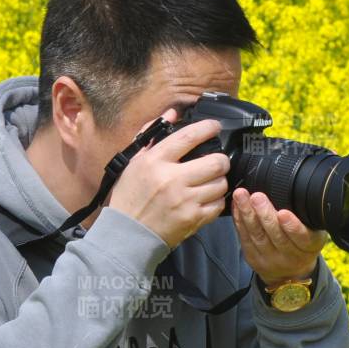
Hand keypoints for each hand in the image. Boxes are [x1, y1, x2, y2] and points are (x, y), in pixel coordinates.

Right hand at [107, 108, 230, 248]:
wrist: (128, 233)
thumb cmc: (130, 196)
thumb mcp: (134, 162)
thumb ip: (153, 136)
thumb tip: (172, 114)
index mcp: (155, 161)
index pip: (189, 137)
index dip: (207, 128)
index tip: (215, 127)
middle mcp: (172, 179)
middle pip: (215, 162)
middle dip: (221, 160)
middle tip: (217, 161)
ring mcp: (184, 201)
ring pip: (220, 184)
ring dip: (219, 181)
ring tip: (209, 182)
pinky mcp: (193, 219)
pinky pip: (218, 205)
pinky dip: (216, 200)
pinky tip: (206, 198)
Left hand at [232, 188, 327, 286]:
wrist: (291, 272)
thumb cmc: (303, 243)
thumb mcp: (315, 232)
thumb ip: (308, 217)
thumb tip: (295, 189)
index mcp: (309, 247)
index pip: (302, 238)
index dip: (292, 226)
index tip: (284, 213)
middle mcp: (290, 257)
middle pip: (276, 236)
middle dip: (265, 215)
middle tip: (257, 197)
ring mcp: (270, 260)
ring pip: (258, 236)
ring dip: (248, 214)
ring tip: (242, 196)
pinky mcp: (254, 259)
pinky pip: (245, 239)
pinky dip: (239, 221)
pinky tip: (236, 206)